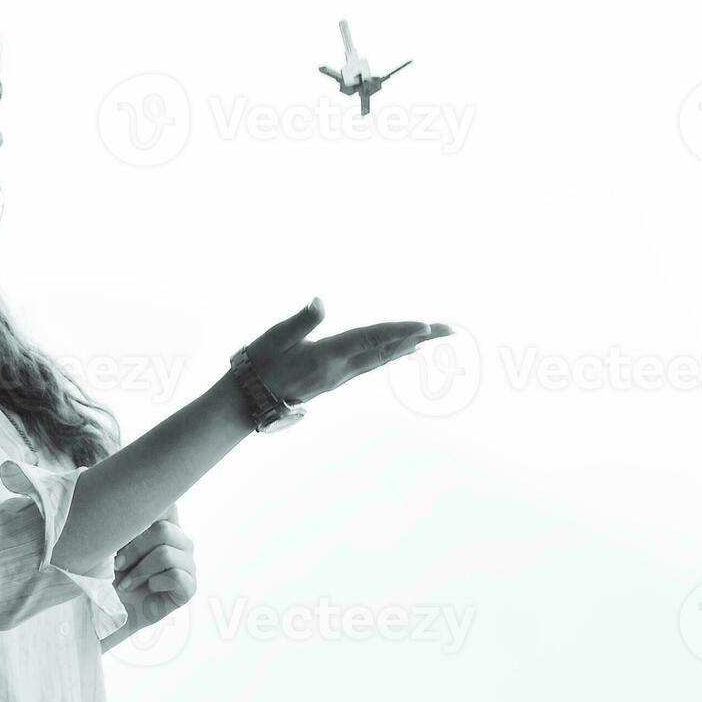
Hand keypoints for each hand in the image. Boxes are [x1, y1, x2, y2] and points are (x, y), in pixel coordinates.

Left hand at [111, 503, 195, 629]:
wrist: (104, 612)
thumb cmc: (105, 574)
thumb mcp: (111, 543)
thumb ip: (128, 523)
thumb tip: (132, 502)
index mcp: (164, 525)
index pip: (168, 506)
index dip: (148, 514)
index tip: (124, 529)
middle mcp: (179, 542)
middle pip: (164, 530)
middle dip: (135, 548)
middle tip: (117, 564)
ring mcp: (187, 564)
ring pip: (166, 554)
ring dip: (140, 570)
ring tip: (126, 583)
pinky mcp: (189, 588)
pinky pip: (177, 576)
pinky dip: (155, 583)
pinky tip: (147, 590)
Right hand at [247, 298, 451, 403]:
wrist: (251, 400)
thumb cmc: (259, 364)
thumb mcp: (275, 338)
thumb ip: (301, 321)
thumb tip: (320, 301)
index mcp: (327, 356)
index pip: (370, 340)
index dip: (399, 331)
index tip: (426, 326)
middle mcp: (340, 369)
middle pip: (387, 350)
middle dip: (419, 338)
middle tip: (450, 329)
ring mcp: (341, 376)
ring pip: (383, 358)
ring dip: (412, 344)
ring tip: (436, 335)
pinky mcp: (338, 378)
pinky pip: (373, 364)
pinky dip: (394, 354)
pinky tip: (408, 351)